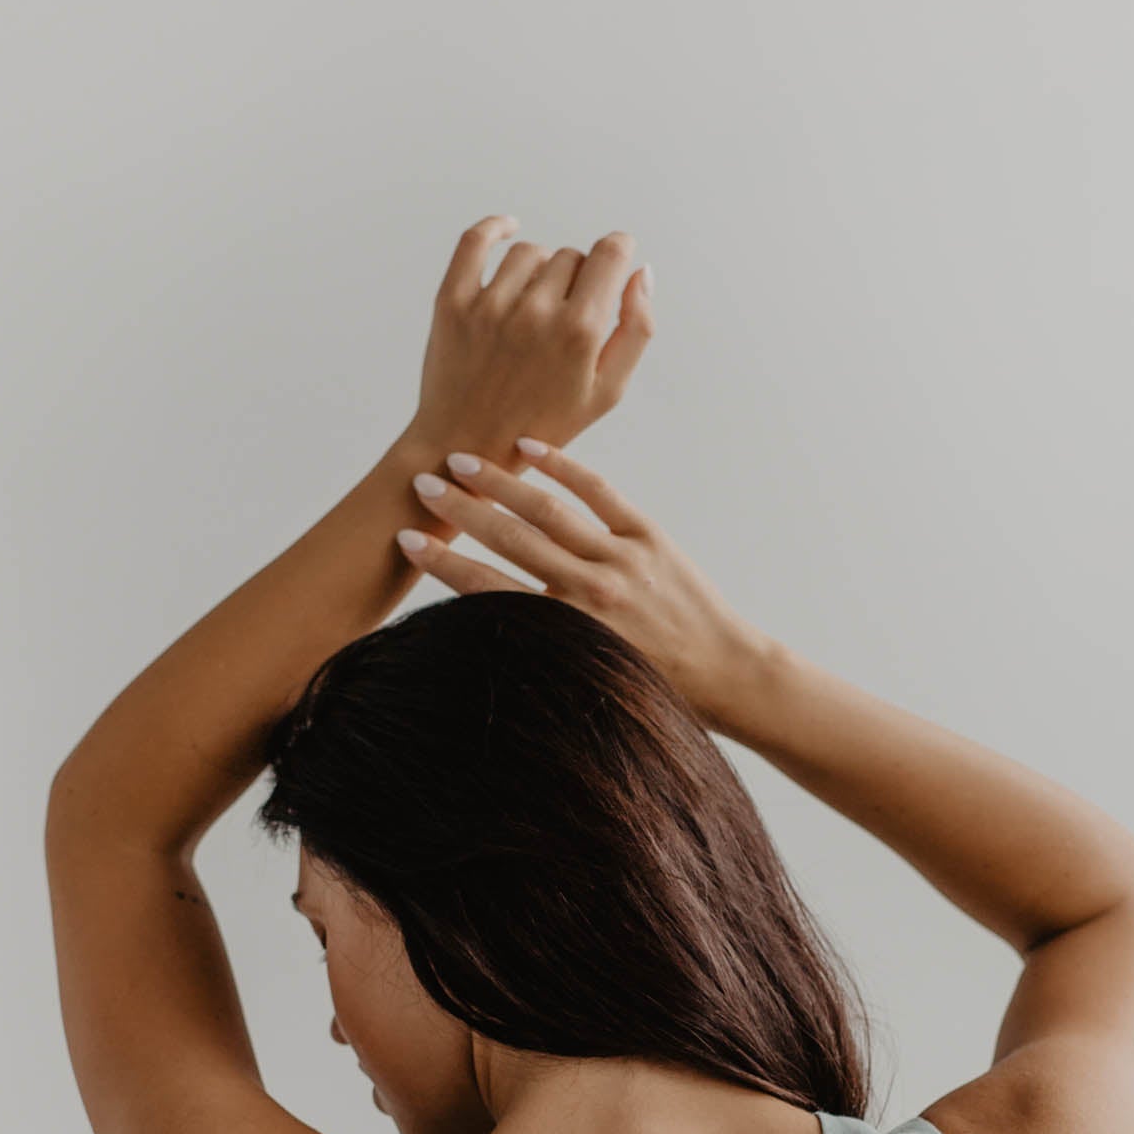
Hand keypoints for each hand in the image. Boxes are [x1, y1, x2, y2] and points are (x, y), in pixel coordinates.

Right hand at [395, 443, 772, 734]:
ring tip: (461, 463)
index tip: (406, 541)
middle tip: (422, 486)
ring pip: (548, 511)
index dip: (443, 563)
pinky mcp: (649, 536)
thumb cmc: (654, 685)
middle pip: (511, 539)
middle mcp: (592, 591)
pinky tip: (530, 448)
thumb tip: (486, 622)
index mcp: (570, 630)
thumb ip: (542, 643)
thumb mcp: (588, 673)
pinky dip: (563, 466)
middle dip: (460, 511)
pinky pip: (599, 492)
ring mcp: (622, 558)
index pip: (490, 589)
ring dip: (500, 483)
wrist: (727, 675)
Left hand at [405, 216, 652, 469]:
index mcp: (578, 332)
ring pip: (531, 252)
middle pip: (571, 256)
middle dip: (576, 279)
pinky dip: (494, 228)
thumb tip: (641, 271)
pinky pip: (476, 241)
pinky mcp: (452, 302)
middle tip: (564, 318)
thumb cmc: (543, 426)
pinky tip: (508, 228)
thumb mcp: (606, 392)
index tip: (614, 261)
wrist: (467, 449)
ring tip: (534, 306)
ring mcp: (490, 304)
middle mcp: (535, 312)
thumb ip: (636, 329)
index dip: (618, 251)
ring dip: (539, 270)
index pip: (610, 253)